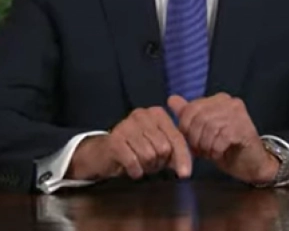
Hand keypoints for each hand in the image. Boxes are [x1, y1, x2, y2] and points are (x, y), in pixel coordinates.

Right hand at [67, 107, 191, 181]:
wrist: (104, 153)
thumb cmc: (136, 149)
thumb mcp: (159, 148)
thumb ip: (175, 154)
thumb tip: (184, 170)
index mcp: (157, 113)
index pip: (177, 137)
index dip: (183, 158)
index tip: (185, 175)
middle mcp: (142, 114)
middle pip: (163, 148)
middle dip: (159, 162)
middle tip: (150, 163)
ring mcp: (127, 125)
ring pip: (149, 155)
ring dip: (146, 167)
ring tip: (140, 163)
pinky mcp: (114, 140)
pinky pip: (134, 162)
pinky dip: (135, 171)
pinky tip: (131, 169)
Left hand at [168, 93, 279, 184]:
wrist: (253, 164)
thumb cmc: (226, 147)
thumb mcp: (203, 131)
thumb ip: (189, 115)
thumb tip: (171, 99)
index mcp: (218, 99)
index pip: (191, 108)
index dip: (186, 128)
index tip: (191, 142)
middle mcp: (229, 102)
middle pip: (199, 118)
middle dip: (195, 139)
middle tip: (201, 151)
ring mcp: (238, 113)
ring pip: (209, 128)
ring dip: (206, 146)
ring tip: (210, 153)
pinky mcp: (244, 128)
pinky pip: (220, 138)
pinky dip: (216, 150)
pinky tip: (219, 154)